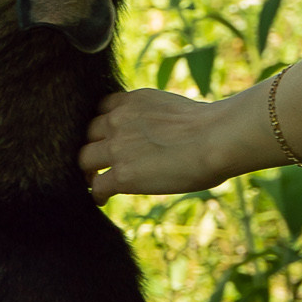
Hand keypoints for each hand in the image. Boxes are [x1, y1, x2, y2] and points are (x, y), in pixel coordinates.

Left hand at [79, 85, 234, 198]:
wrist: (216, 138)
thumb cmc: (212, 127)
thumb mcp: (173, 109)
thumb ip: (156, 119)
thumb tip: (164, 137)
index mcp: (133, 100)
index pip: (103, 109)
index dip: (104, 126)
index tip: (107, 137)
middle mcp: (119, 119)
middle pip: (89, 133)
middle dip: (95, 146)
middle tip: (100, 162)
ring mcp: (117, 146)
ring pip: (85, 158)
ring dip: (90, 170)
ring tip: (96, 181)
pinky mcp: (122, 174)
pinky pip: (97, 186)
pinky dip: (97, 194)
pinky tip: (102, 200)